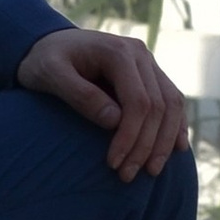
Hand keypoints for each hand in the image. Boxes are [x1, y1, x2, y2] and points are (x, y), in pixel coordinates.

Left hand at [16, 26, 190, 180]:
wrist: (47, 43)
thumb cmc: (43, 60)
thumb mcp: (50, 74)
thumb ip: (80, 94)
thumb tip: (114, 121)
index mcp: (117, 51)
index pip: (138, 101)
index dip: (131, 136)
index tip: (113, 164)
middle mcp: (139, 54)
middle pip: (159, 105)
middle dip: (147, 145)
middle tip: (127, 176)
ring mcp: (148, 63)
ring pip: (172, 104)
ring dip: (165, 140)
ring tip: (152, 171)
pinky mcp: (149, 75)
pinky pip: (172, 100)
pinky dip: (176, 125)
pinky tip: (176, 148)